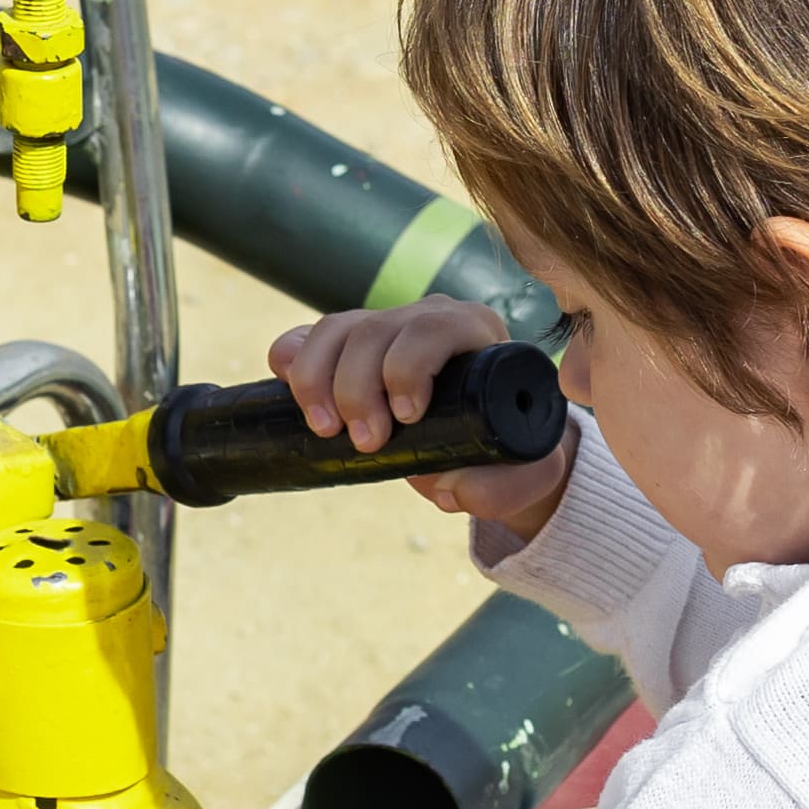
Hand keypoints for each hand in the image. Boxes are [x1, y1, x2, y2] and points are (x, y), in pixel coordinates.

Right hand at [266, 295, 574, 540]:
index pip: (433, 328)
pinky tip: (283, 383)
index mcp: (474, 331)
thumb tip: (450, 490)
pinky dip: (291, 356)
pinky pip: (309, 337)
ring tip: (325, 432)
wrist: (486, 443)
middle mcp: (426, 318)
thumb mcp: (526, 475)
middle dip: (358, 389)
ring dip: (316, 380)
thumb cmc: (508, 449)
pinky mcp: (348, 345)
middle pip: (374, 330)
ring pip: (334, 331)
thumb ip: (503, 489)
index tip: (407, 418)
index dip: (409, 366)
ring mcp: (383, 326)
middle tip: (366, 444)